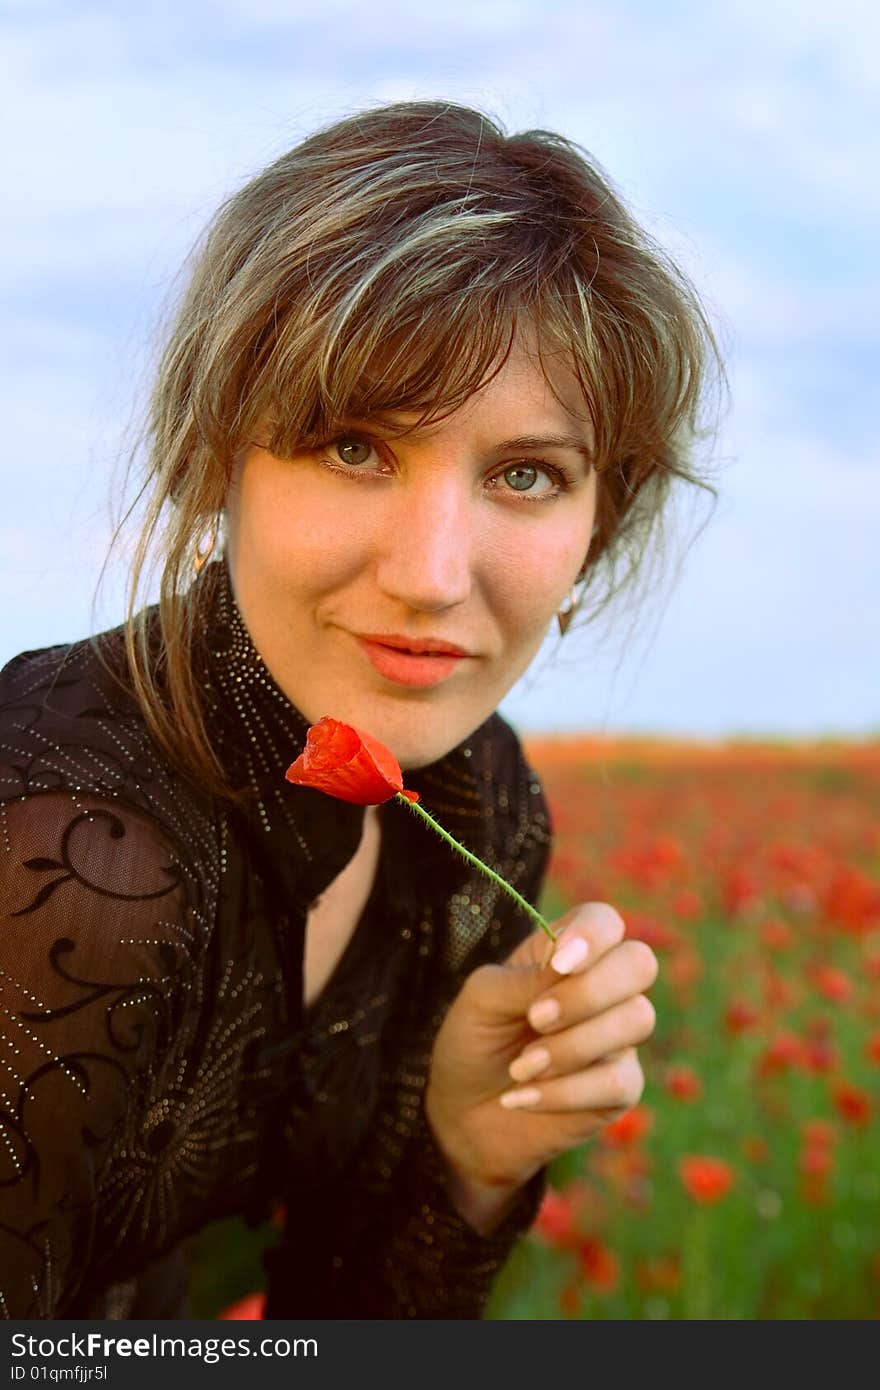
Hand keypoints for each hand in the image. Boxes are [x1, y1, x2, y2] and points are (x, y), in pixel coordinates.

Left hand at [424, 902, 657, 1196]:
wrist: (463, 1114)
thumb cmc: (473, 1042)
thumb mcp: (482, 1000)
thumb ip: (524, 979)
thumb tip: (567, 967)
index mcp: (567, 954)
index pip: (605, 922)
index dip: (592, 935)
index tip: (559, 962)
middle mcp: (602, 989)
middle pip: (639, 963)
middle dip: (591, 990)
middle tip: (536, 1019)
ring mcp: (618, 1038)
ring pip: (637, 1019)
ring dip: (572, 1046)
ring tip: (520, 1068)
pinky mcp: (621, 1088)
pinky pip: (619, 1081)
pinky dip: (564, 1092)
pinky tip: (522, 1098)